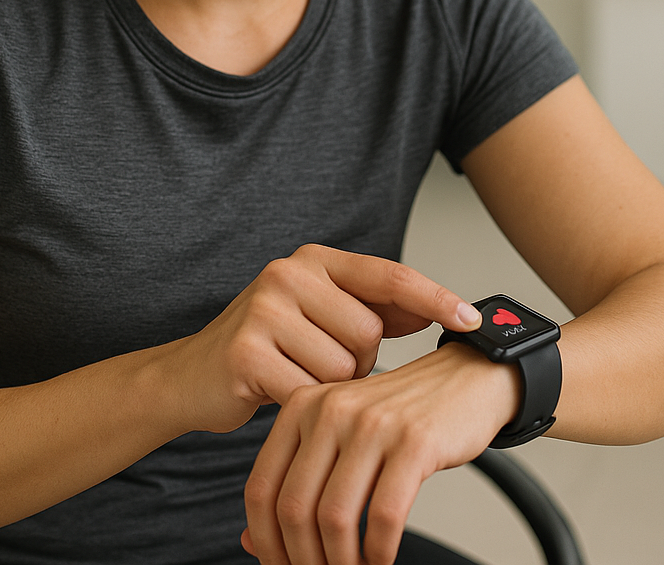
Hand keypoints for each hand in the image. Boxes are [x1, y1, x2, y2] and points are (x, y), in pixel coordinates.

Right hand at [169, 245, 480, 434]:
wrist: (191, 377)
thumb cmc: (267, 347)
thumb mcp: (320, 314)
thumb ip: (374, 308)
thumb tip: (443, 308)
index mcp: (313, 259)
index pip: (388, 276)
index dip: (434, 298)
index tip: (471, 319)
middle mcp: (288, 274)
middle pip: (370, 332)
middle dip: (358, 362)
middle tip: (318, 361)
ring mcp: (264, 310)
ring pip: (344, 368)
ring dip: (331, 387)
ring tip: (296, 373)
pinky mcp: (247, 352)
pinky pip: (311, 392)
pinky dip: (303, 402)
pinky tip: (277, 390)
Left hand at [241, 343, 521, 564]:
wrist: (467, 379)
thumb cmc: (401, 415)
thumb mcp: (340, 437)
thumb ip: (297, 481)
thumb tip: (251, 543)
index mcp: (301, 406)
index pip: (262, 487)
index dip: (265, 540)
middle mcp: (330, 410)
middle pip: (294, 508)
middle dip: (303, 559)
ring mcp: (372, 425)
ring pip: (335, 517)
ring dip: (341, 562)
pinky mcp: (414, 442)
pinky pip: (384, 515)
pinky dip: (378, 552)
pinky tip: (381, 559)